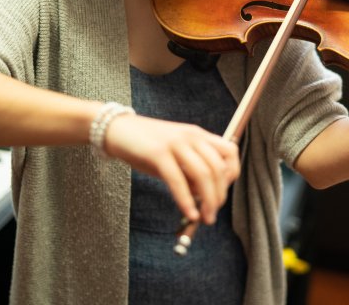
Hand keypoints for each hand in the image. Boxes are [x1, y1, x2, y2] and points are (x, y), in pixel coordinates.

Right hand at [103, 114, 239, 224]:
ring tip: (204, 218)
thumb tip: (204, 198)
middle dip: (219, 195)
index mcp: (198, 135)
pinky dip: (186, 200)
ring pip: (202, 174)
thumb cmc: (145, 146)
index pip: (230, 152)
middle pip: (218, 168)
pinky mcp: (158, 153)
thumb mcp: (174, 156)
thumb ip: (190, 172)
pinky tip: (188, 213)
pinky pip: (177, 180)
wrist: (117, 130)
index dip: (232, 175)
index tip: (223, 193)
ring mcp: (175, 143)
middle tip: (212, 214)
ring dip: (207, 201)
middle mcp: (191, 136)